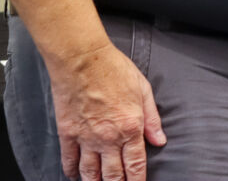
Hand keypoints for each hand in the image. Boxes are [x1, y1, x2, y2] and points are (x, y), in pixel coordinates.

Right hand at [49, 41, 165, 180]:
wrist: (81, 58)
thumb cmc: (113, 68)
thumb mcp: (143, 89)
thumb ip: (152, 118)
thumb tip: (160, 140)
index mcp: (130, 128)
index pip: (136, 166)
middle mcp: (109, 138)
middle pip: (113, 176)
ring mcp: (86, 138)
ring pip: (90, 173)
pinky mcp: (67, 133)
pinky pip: (69, 160)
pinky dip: (71, 172)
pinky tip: (74, 176)